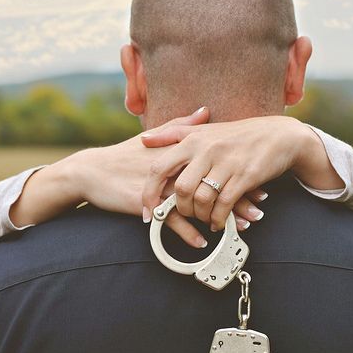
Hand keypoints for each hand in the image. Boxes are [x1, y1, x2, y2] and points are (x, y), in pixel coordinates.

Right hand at [9, 107, 269, 247]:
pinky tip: (203, 242)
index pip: (215, 165)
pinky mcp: (146, 202)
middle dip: (238, 198)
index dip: (238, 175)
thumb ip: (182, 127)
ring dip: (221, 217)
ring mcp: (161, 186)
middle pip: (211, 184)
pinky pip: (170, 221)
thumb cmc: (123, 155)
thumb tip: (205, 110)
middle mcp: (174, 168)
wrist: (91, 171)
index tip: (260, 184)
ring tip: (242, 228)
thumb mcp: (153, 138)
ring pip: (198, 203)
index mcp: (179, 154)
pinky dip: (187, 233)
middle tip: (261, 210)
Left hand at [141, 115, 341, 229]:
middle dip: (181, 209)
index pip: (160, 168)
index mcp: (193, 140)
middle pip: (181, 189)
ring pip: (202, 199)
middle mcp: (207, 150)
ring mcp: (227, 163)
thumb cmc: (237, 135)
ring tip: (204, 218)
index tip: (148, 211)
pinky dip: (219, 218)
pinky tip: (219, 222)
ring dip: (201, 216)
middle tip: (186, 215)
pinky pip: (224, 205)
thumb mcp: (204, 129)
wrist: (278, 135)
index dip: (150, 193)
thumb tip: (144, 139)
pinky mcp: (245, 177)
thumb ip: (172, 133)